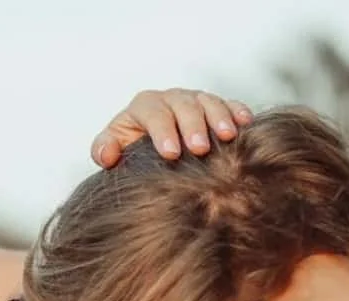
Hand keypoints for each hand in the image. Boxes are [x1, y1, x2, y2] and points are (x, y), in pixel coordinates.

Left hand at [92, 88, 252, 166]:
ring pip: (208, 101)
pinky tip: (245, 124)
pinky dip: (237, 111)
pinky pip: (228, 104)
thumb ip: (103, 149)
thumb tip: (107, 154)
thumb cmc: (131, 150)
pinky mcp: (215, 107)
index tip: (170, 154)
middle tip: (199, 148)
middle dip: (192, 125)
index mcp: (144, 106)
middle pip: (183, 105)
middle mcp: (171, 99)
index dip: (162, 131)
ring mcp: (195, 101)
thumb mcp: (113, 149)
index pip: (153, 113)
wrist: (151, 150)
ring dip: (218, 117)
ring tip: (227, 136)